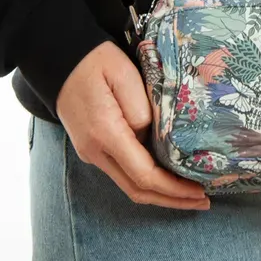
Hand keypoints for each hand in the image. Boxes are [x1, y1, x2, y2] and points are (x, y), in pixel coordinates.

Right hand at [55, 41, 210, 210]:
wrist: (57, 58)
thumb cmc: (94, 60)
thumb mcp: (125, 74)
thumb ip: (142, 109)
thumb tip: (153, 137)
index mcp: (105, 134)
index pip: (145, 176)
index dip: (174, 189)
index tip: (199, 192)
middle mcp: (95, 151)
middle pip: (137, 191)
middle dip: (172, 200)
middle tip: (203, 201)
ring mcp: (91, 152)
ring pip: (129, 185)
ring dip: (160, 193)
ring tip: (189, 193)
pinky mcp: (92, 147)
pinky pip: (123, 172)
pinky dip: (147, 180)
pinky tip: (165, 176)